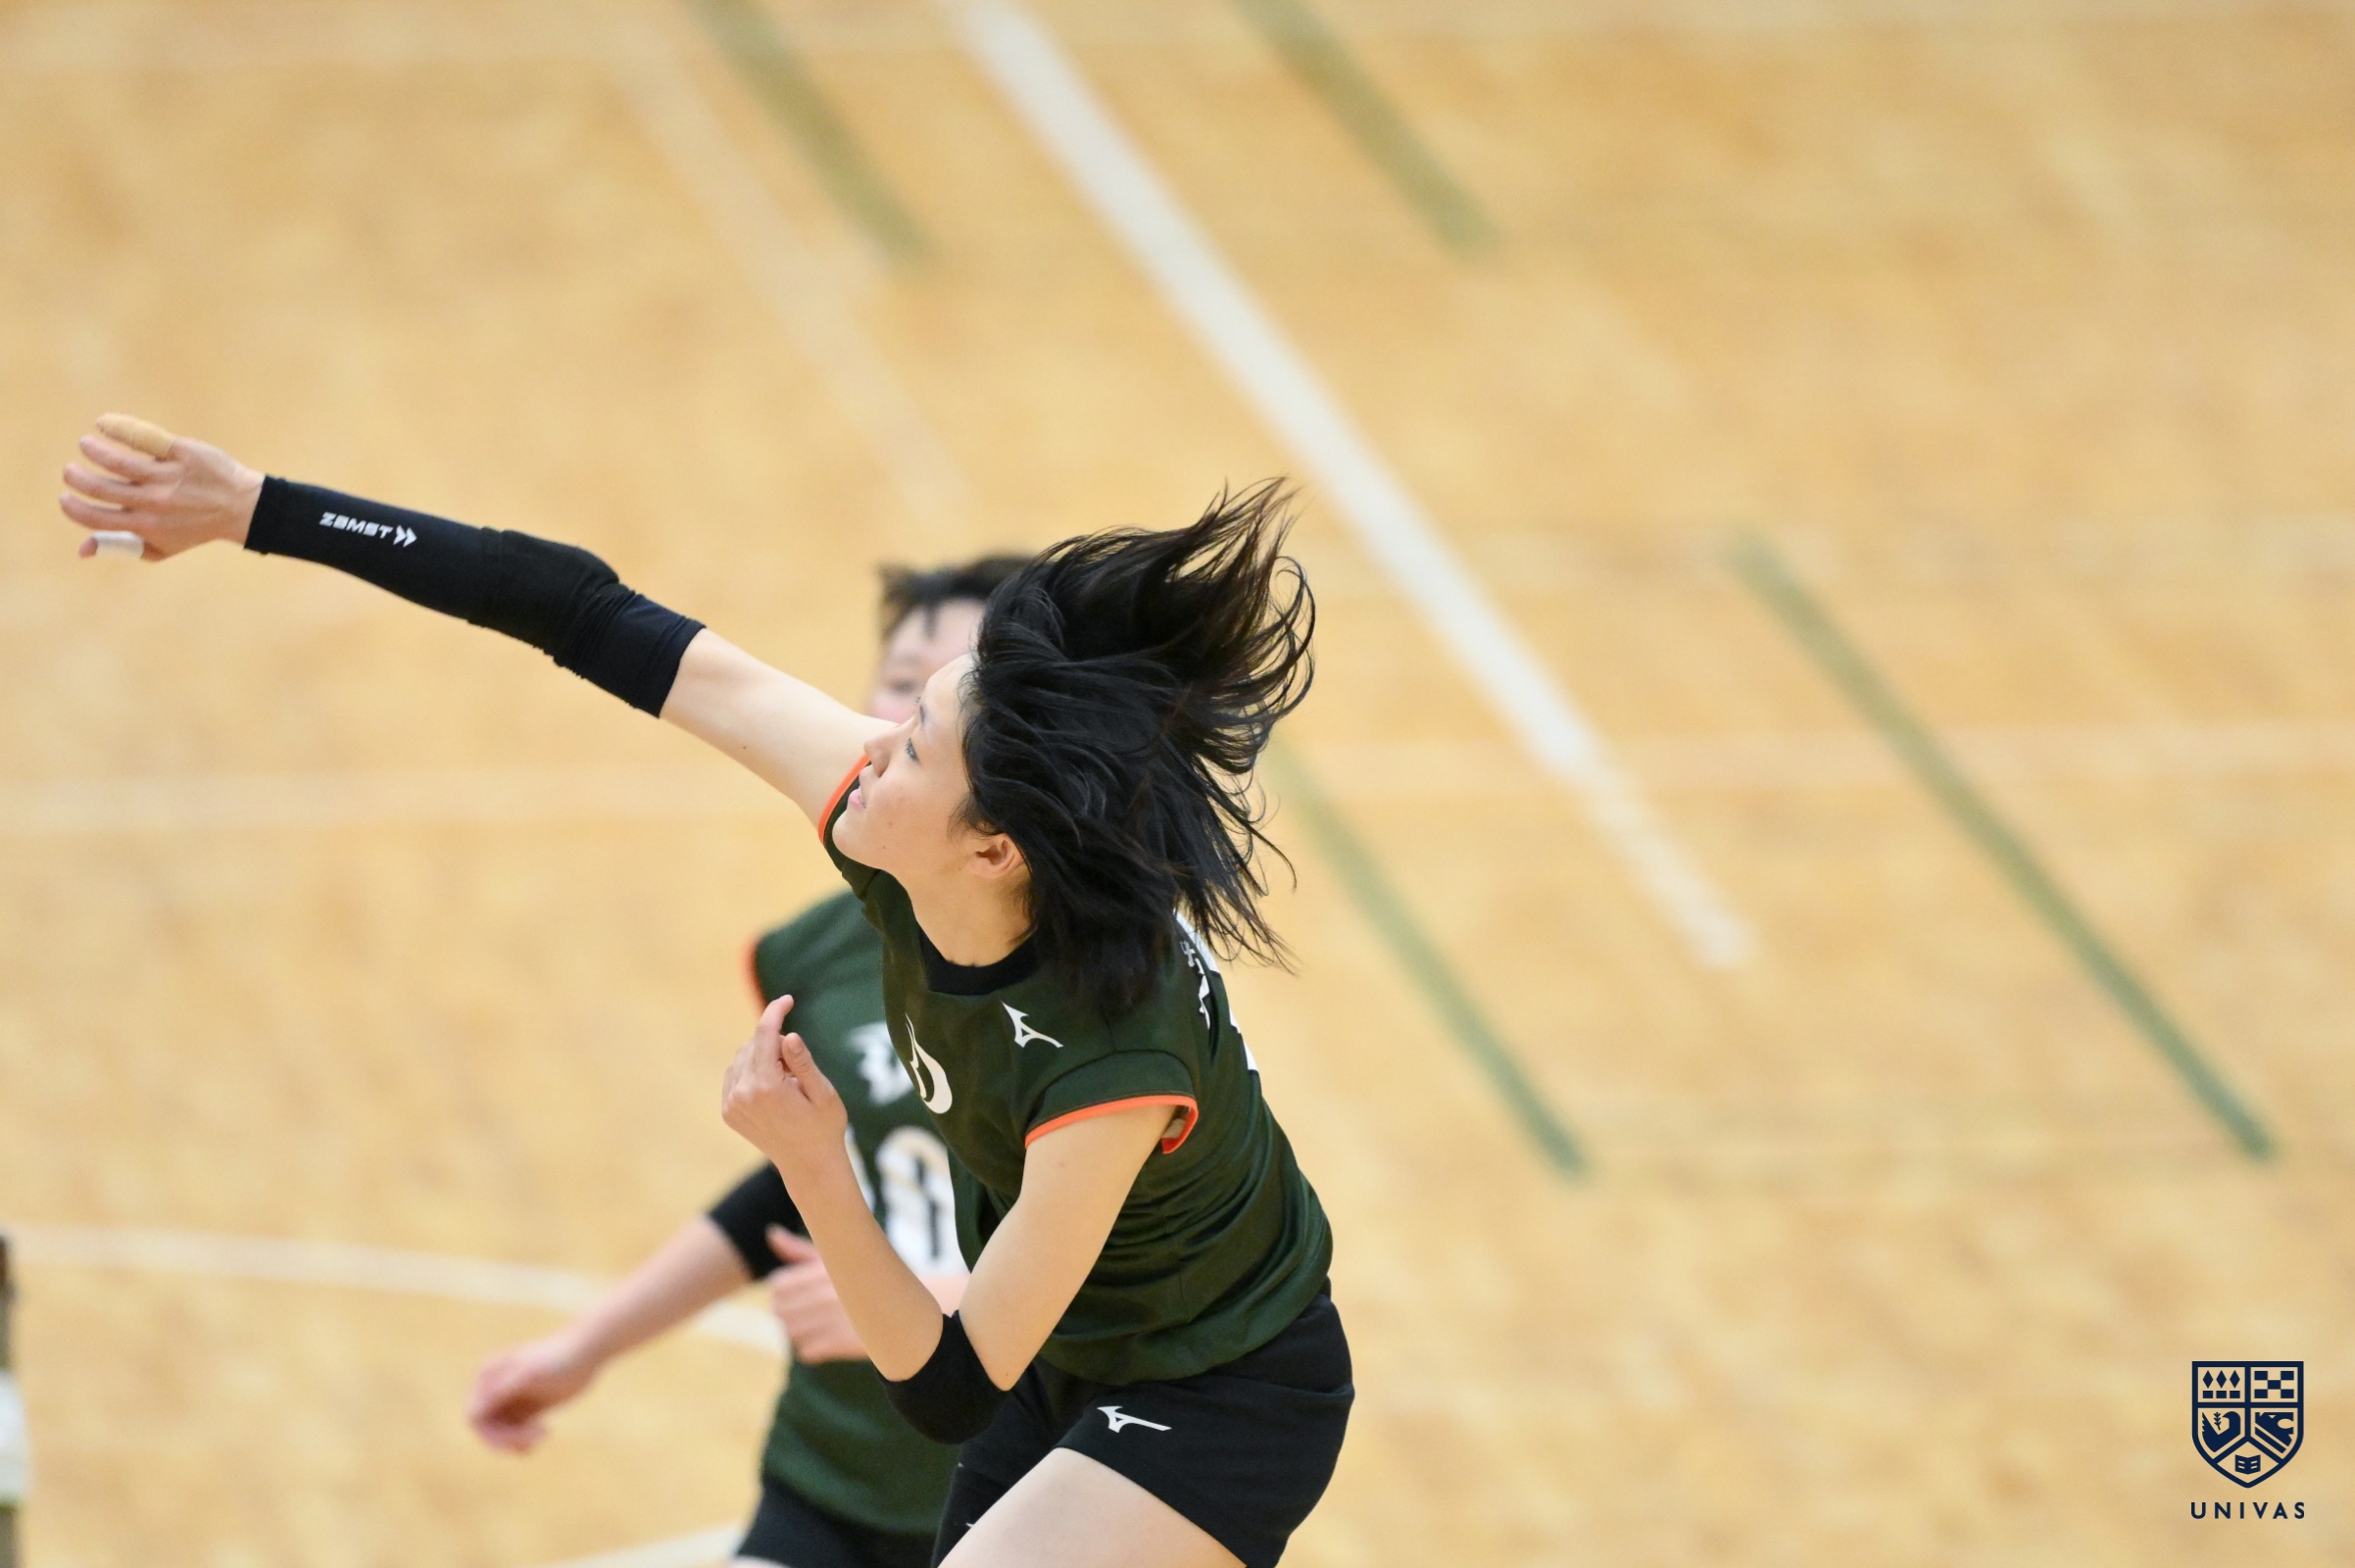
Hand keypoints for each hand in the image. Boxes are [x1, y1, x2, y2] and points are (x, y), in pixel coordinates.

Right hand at [58, 413, 262, 559]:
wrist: (242, 507)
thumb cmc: (195, 527)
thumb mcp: (162, 548)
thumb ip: (122, 547)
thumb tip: (82, 549)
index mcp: (147, 526)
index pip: (96, 518)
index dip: (72, 507)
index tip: (65, 496)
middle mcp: (155, 502)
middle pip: (101, 488)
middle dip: (76, 477)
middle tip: (72, 470)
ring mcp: (169, 476)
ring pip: (119, 461)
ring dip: (94, 450)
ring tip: (86, 444)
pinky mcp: (183, 453)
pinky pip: (146, 437)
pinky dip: (119, 428)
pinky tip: (103, 423)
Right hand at [467, 1333, 597, 1452]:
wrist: (588, 1351)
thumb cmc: (559, 1360)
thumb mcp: (530, 1375)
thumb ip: (503, 1389)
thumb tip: (474, 1410)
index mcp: (489, 1376)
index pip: (474, 1416)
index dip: (489, 1435)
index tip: (513, 1443)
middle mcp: (495, 1388)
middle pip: (488, 1428)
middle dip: (508, 1439)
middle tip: (535, 1440)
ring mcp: (511, 1398)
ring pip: (502, 1433)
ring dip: (518, 1441)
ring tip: (543, 1435)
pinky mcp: (526, 1408)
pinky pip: (515, 1433)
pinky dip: (525, 1440)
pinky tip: (545, 1433)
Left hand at [721, 996, 850, 1186]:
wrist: (808, 1164)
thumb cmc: (824, 1127)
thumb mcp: (823, 1093)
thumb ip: (803, 1063)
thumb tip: (788, 1036)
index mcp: (766, 1087)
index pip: (765, 1034)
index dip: (775, 1012)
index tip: (787, 999)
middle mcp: (742, 1094)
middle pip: (753, 1044)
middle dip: (775, 1042)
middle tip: (799, 1066)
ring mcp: (731, 1104)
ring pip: (742, 1057)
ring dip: (763, 1056)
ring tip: (787, 1081)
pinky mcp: (728, 1111)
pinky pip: (735, 1075)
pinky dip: (751, 1070)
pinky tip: (771, 1086)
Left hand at [764, 1227, 866, 1362]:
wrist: (905, 1306)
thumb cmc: (863, 1277)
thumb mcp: (833, 1258)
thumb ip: (798, 1249)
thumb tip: (771, 1233)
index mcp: (821, 1270)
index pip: (778, 1286)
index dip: (783, 1293)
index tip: (798, 1295)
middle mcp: (824, 1293)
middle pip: (781, 1312)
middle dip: (789, 1314)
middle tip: (808, 1313)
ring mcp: (832, 1318)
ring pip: (792, 1333)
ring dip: (800, 1333)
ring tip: (819, 1327)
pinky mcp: (840, 1342)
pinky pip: (807, 1351)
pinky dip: (812, 1350)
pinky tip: (828, 1341)